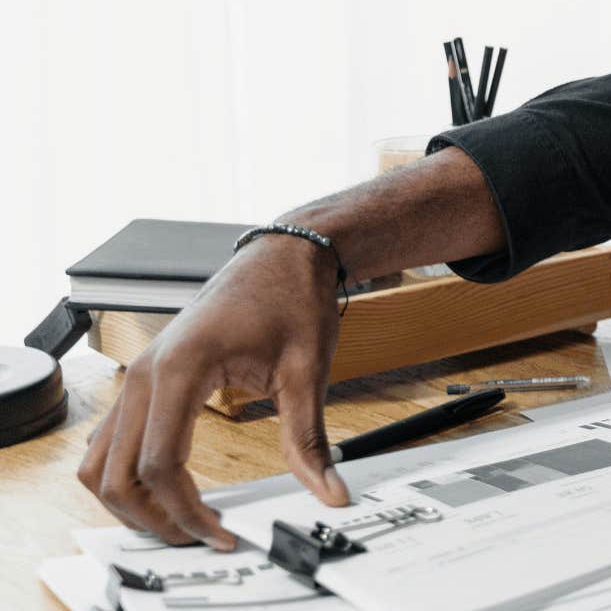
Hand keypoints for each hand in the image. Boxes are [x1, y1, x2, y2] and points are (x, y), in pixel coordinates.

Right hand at [77, 237, 350, 548]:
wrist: (281, 255)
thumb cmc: (291, 297)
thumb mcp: (308, 368)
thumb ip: (309, 437)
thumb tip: (328, 487)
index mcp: (181, 368)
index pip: (159, 464)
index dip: (186, 511)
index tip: (221, 533)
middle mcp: (145, 372)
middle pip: (115, 472)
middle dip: (151, 517)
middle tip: (198, 538)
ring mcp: (137, 374)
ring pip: (99, 459)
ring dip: (129, 500)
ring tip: (180, 522)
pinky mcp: (143, 377)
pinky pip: (110, 438)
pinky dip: (123, 473)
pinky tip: (165, 490)